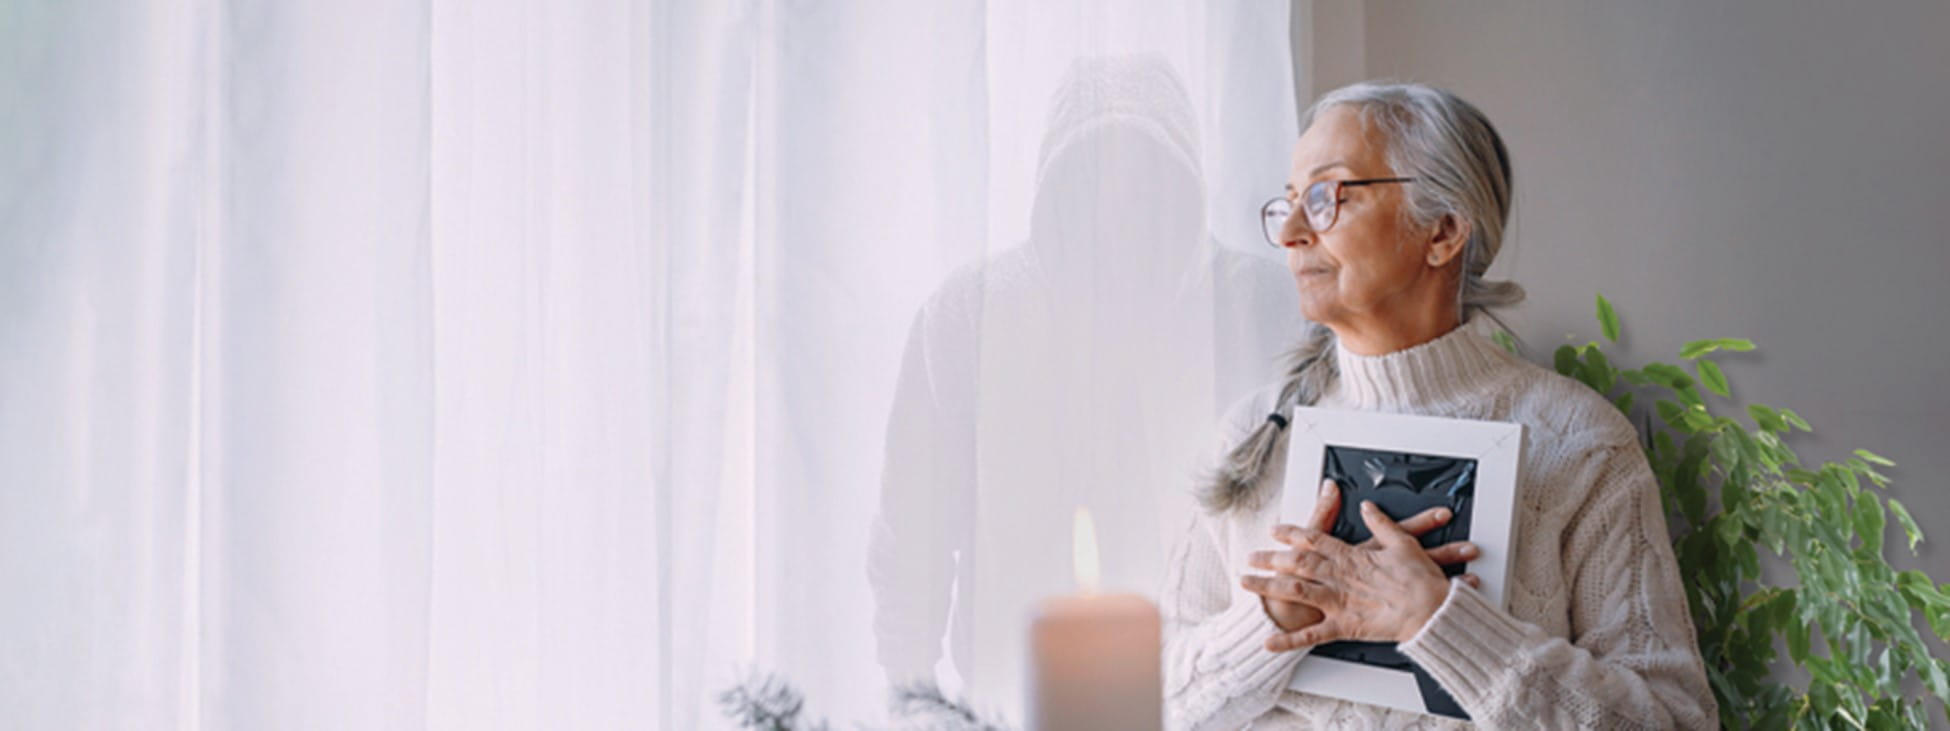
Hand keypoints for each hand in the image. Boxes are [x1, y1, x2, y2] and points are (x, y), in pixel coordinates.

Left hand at [1243, 498, 1462, 650]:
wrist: (1433, 611)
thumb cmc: (1421, 581)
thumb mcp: (1404, 543)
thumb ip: (1382, 523)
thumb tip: (1368, 507)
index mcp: (1352, 556)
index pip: (1314, 540)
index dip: (1292, 534)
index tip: (1275, 531)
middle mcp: (1339, 577)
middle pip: (1296, 563)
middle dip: (1270, 559)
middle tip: (1251, 556)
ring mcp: (1338, 602)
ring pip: (1295, 591)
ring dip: (1268, 587)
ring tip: (1246, 583)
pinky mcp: (1343, 627)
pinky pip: (1311, 634)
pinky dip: (1288, 640)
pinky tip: (1268, 641)